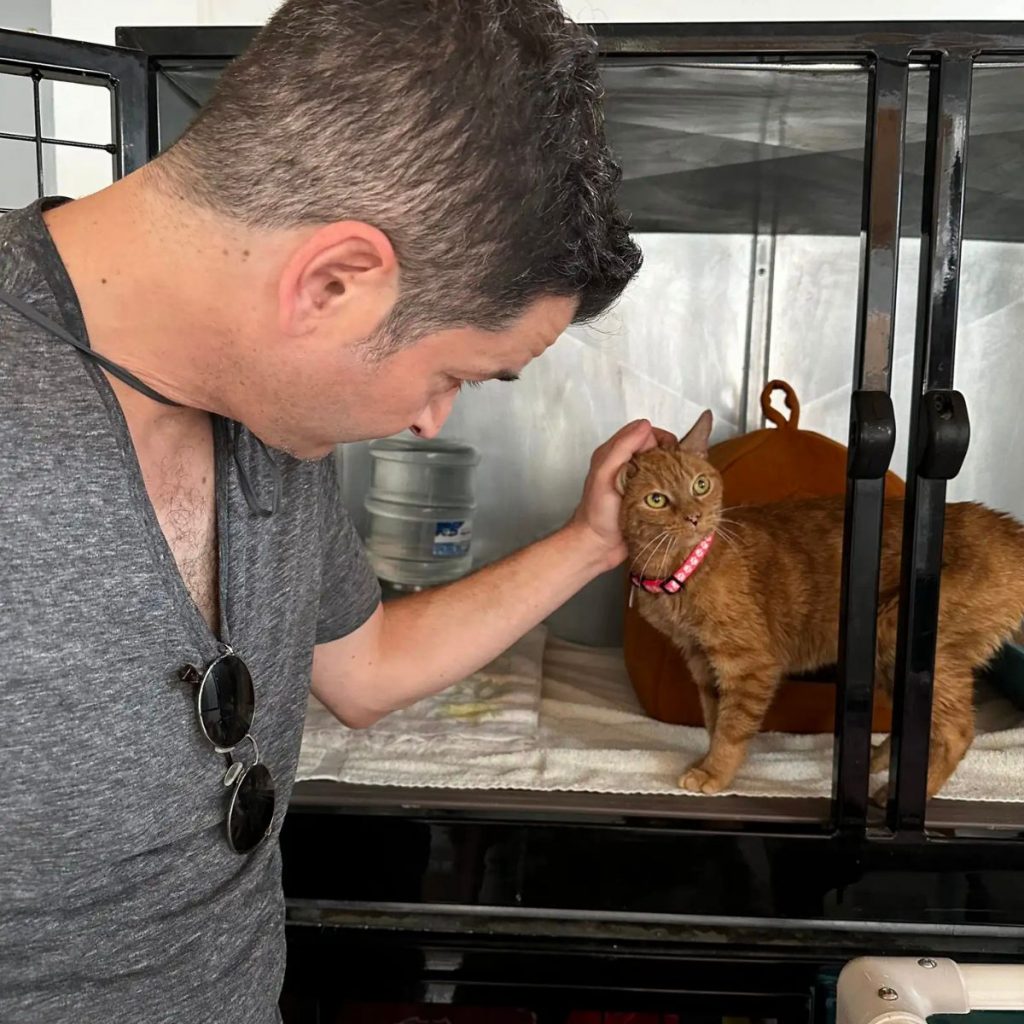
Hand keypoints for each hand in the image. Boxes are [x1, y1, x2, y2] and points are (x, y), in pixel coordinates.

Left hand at [569, 419, 676, 568]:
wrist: (597, 547)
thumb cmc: (597, 514)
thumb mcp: (604, 476)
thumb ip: (621, 449)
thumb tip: (645, 426)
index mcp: (614, 454)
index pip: (646, 433)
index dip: (660, 441)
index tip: (668, 456)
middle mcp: (628, 465)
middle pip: (658, 449)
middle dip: (670, 457)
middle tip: (676, 474)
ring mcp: (639, 482)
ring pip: (664, 467)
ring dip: (674, 473)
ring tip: (680, 485)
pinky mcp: (648, 498)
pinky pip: (666, 485)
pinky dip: (674, 487)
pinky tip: (678, 495)